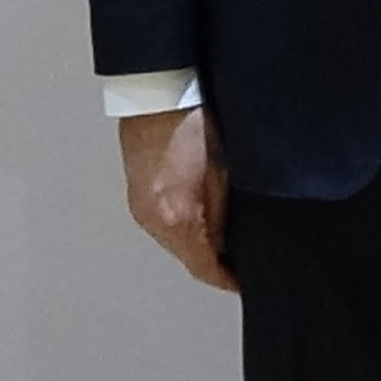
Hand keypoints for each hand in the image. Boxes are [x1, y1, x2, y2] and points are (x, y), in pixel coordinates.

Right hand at [119, 106, 234, 291]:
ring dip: (197, 244)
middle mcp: (153, 220)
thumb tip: (227, 242)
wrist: (158, 96)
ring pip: (174, 243)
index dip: (226, 279)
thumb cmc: (194, 125)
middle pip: (187, 258)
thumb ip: (223, 214)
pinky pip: (162, 225)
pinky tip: (199, 217)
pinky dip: (181, 228)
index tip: (243, 283)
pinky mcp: (136, 197)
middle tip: (241, 262)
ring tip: (224, 240)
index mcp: (177, 218)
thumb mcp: (223, 172)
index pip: (204, 268)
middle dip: (214, 262)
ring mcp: (140, 210)